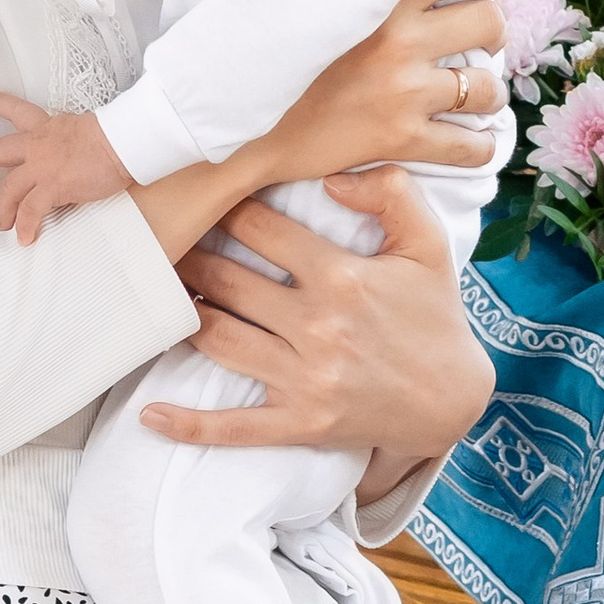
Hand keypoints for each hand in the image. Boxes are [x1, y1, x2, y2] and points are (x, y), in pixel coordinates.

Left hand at [0, 93, 129, 243]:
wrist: (125, 141)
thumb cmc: (116, 136)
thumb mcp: (86, 131)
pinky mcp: (53, 186)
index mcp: (48, 127)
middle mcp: (39, 144)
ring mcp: (43, 166)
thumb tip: (74, 161)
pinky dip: (25, 226)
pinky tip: (25, 237)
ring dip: (3, 209)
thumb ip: (71, 144)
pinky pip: (30, 211)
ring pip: (8, 188)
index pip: (18, 111)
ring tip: (5, 223)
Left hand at [144, 170, 491, 459]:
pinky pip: (234, 426)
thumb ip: (392, 192)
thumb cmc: (435, 316)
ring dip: (180, 315)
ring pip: (218, 340)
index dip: (226, 207)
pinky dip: (188, 424)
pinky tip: (150, 414)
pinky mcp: (299, 422)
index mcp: (341, 277)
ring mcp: (305, 379)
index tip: (204, 197)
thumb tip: (332, 176)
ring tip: (156, 294)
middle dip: (189, 256)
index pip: (262, 229)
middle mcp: (317, 326)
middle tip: (161, 240)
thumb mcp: (429, 243)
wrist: (453, 400)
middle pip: (227, 282)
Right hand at [261, 0, 506, 186]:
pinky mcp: (401, 139)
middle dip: (492, 31)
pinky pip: (471, 147)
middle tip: (481, 39)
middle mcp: (401, 39)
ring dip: (488, 93)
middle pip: (489, 23)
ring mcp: (405, 92)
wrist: (236, 117)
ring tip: (476, 94)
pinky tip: (472, 141)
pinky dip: (480, 146)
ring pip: (487, 89)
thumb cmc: (256, 36)